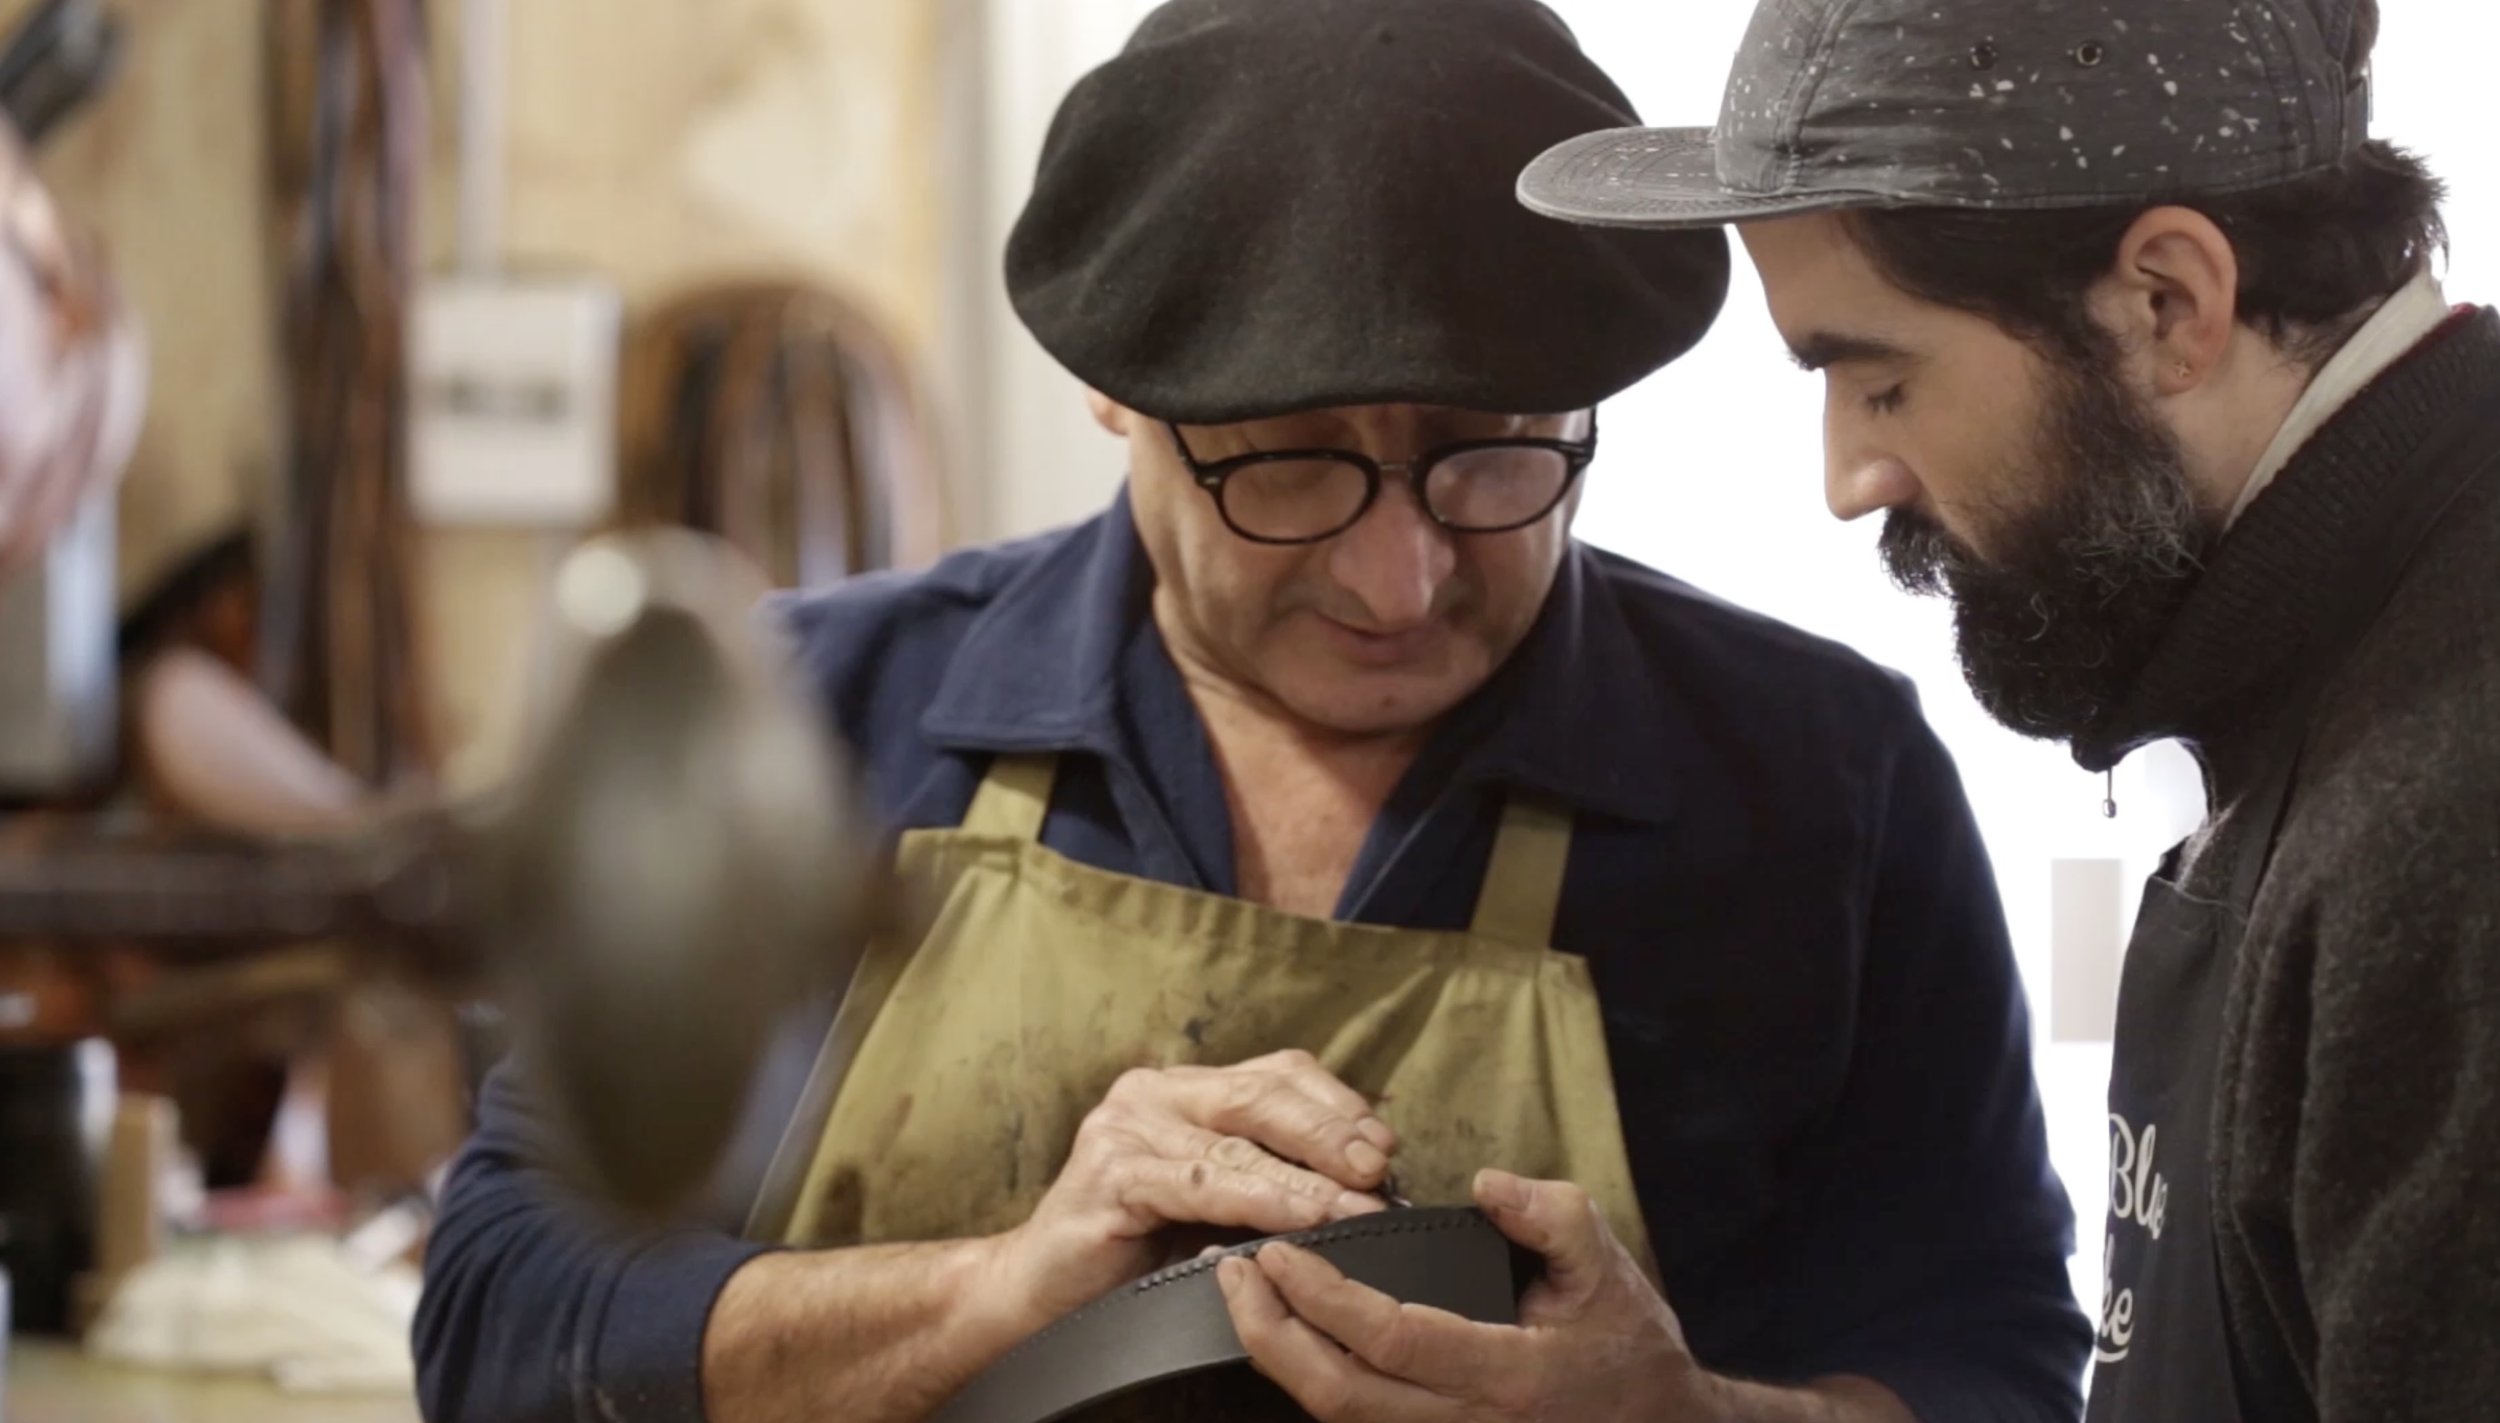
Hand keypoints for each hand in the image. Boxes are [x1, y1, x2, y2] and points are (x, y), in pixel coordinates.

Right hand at [987, 1049, 1398, 1331]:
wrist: (1037, 1291)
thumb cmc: (1134, 1249)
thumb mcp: (1213, 1201)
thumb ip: (1267, 1175)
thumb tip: (1363, 1182)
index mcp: (1184, 1088)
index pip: (1277, 1074)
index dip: (1336, 1106)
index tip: (1385, 1144)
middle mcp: (1153, 1092)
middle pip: (1262, 1096)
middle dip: (1330, 1132)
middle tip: (1378, 1168)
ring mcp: (1127, 1128)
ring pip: (1237, 1145)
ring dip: (1305, 1179)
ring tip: (1355, 1205)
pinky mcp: (1111, 1175)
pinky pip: (1199, 1185)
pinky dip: (1256, 1201)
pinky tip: (1297, 1220)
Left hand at [1217, 1168, 1713, 1422]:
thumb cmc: (1627, 1343)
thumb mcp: (1606, 1265)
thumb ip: (1550, 1217)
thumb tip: (1486, 1184)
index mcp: (1506, 1373)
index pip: (1391, 1339)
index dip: (1323, 1297)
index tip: (1278, 1250)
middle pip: (1338, 1397)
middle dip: (1270, 1334)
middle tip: (1230, 1272)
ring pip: (1337, 1418)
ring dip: (1277, 1355)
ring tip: (1240, 1295)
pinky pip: (1355, 1420)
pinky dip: (1307, 1377)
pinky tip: (1283, 1332)